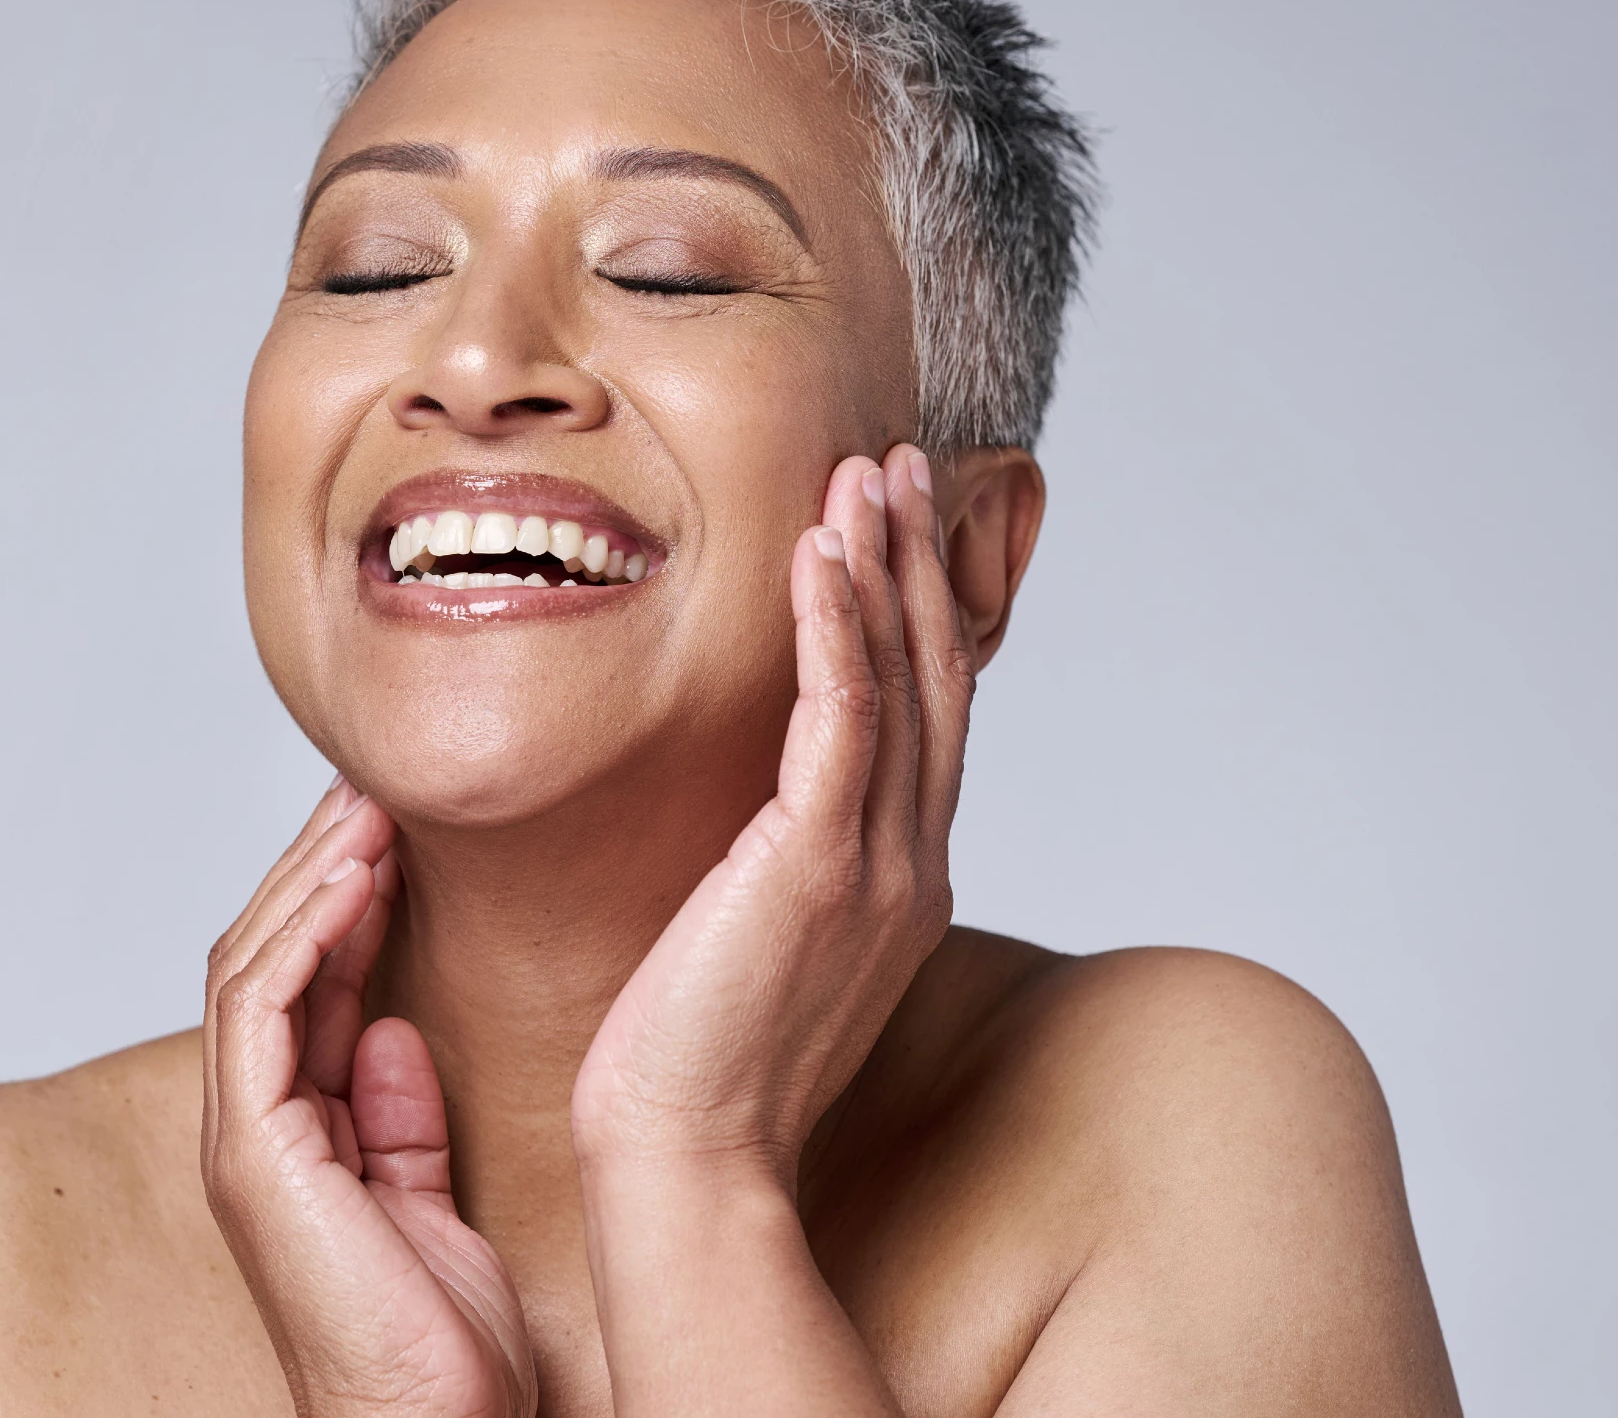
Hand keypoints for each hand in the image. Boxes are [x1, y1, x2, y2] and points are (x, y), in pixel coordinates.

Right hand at [204, 777, 537, 1416]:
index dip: (339, 901)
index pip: (298, 986)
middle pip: (261, 959)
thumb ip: (402, 1119)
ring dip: (307, 881)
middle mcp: (252, 1130)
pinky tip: (353, 881)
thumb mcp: (433, 1208)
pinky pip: (261, 1015)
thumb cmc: (438, 1359)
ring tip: (364, 809)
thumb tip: (392, 1028)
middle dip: (314, 868)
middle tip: (368, 786)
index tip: (389, 829)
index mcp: (291, 1138)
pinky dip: (303, 938)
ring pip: (250, 969)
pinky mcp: (256, 1155)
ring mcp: (245, 1141)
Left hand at [571, 447, 965, 1176]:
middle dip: (916, 562)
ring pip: (900, 682)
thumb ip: (772, 873)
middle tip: (897, 463)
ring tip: (866, 472)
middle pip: (932, 679)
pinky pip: (839, 719)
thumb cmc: (693, 1064)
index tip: (890, 524)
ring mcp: (875, 866)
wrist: (685, 1154)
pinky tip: (819, 554)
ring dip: (883, 566)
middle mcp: (908, 865)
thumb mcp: (754, 944)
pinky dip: (837, 629)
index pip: (922, 719)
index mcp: (896, 882)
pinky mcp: (816, 867)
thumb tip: (746, 828)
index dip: (914, 614)